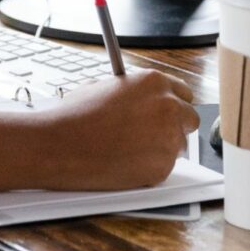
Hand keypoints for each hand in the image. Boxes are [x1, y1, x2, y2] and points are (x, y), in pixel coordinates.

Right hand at [38, 68, 197, 190]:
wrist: (59, 145)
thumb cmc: (75, 116)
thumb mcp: (104, 86)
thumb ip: (132, 92)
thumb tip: (138, 98)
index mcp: (154, 82)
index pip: (184, 93)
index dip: (173, 105)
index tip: (167, 113)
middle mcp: (168, 107)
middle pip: (190, 119)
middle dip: (174, 126)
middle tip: (152, 134)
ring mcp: (168, 137)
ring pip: (179, 146)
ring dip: (162, 148)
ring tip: (130, 150)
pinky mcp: (162, 166)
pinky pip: (165, 167)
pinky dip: (150, 168)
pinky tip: (125, 162)